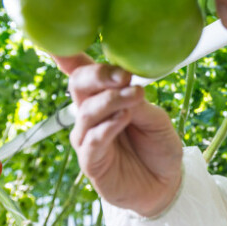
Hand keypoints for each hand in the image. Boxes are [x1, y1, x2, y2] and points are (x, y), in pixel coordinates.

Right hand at [55, 54, 182, 216]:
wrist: (166, 184)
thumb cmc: (158, 145)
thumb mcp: (156, 118)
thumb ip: (138, 102)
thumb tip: (126, 84)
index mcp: (103, 95)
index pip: (80, 70)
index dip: (66, 54)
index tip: (60, 41)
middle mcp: (89, 113)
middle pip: (79, 84)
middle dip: (99, 74)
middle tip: (122, 75)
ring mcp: (87, 137)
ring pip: (87, 111)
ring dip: (111, 100)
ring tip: (134, 96)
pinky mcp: (91, 162)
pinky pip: (92, 140)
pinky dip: (108, 126)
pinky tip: (123, 119)